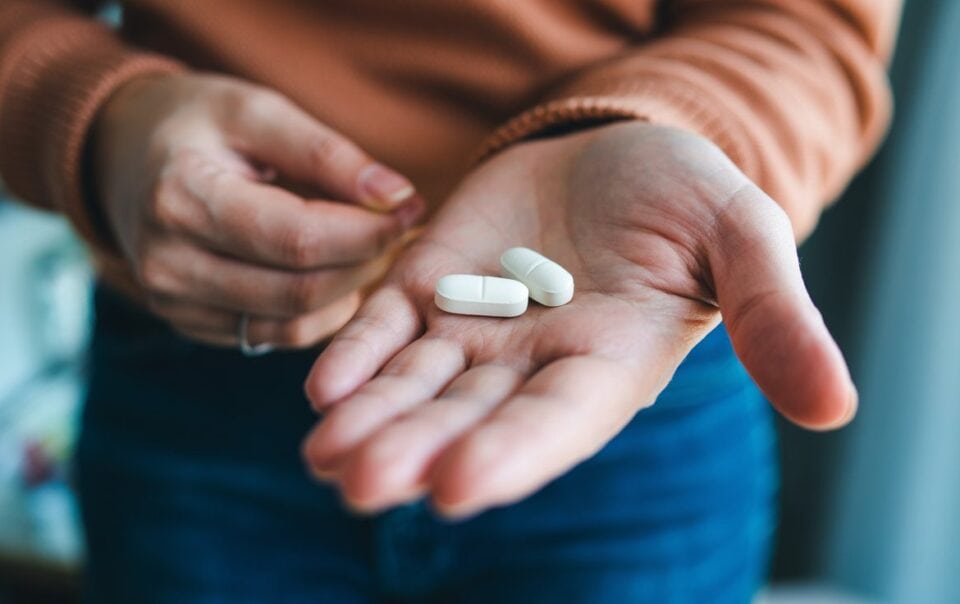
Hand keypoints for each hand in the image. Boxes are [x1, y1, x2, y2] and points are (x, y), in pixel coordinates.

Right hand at [92, 73, 423, 347]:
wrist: (123, 158)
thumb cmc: (196, 124)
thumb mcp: (256, 111)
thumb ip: (327, 153)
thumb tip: (397, 195)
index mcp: (183, 197)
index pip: (296, 239)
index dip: (365, 232)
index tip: (407, 208)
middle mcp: (170, 263)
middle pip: (300, 290)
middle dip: (366, 263)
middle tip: (399, 230)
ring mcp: (175, 302)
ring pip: (294, 324)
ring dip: (349, 292)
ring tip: (370, 249)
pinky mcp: (191, 324)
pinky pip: (276, 336)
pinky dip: (320, 311)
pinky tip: (335, 272)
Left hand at [302, 122, 855, 516]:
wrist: (612, 148)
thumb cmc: (686, 195)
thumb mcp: (741, 237)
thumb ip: (772, 315)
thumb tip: (836, 406)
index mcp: (605, 365)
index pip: (555, 422)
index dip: (510, 454)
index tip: (456, 487)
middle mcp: (531, 365)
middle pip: (468, 418)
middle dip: (416, 450)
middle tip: (361, 484)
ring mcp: (475, 330)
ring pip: (417, 385)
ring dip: (371, 420)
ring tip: (324, 455)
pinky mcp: (431, 286)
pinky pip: (388, 329)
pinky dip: (357, 355)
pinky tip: (322, 387)